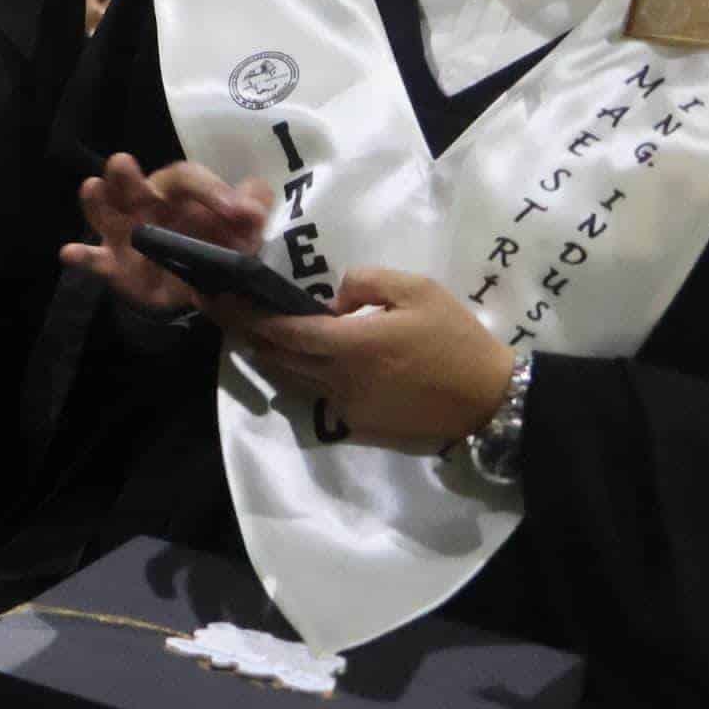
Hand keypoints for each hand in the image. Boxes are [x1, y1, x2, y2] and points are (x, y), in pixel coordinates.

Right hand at [60, 151, 271, 319]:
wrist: (201, 289)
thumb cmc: (216, 243)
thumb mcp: (244, 226)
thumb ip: (253, 208)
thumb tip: (252, 208)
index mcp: (177, 190)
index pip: (187, 179)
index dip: (211, 191)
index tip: (238, 214)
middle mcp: (144, 203)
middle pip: (131, 183)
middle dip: (125, 174)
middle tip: (123, 164)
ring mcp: (125, 234)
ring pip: (104, 211)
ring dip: (97, 200)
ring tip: (92, 189)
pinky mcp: (115, 264)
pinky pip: (95, 259)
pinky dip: (82, 256)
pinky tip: (71, 253)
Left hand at [219, 268, 513, 452]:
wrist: (491, 399)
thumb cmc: (456, 339)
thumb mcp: (418, 290)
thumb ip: (365, 282)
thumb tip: (332, 299)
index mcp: (350, 345)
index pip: (282, 331)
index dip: (244, 316)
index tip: (217, 300)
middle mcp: (338, 380)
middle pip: (277, 358)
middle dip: (247, 334)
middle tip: (224, 312)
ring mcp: (346, 407)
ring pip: (293, 380)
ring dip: (271, 357)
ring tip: (253, 333)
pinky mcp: (358, 426)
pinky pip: (319, 396)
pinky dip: (304, 377)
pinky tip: (303, 360)